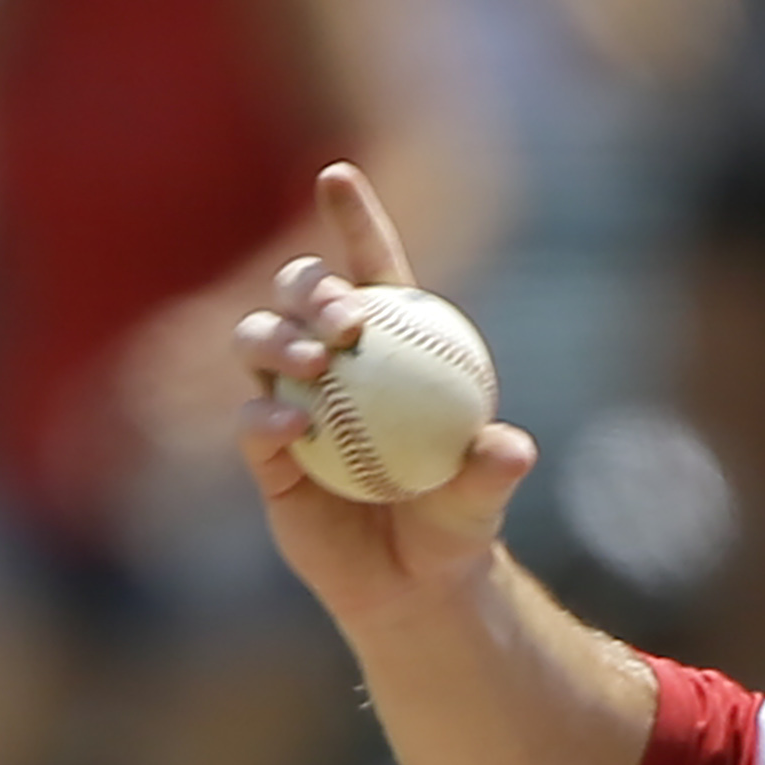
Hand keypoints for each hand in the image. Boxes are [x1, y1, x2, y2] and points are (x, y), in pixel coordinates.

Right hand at [234, 164, 536, 637]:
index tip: (337, 176)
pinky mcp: (265, 456)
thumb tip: (510, 447)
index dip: (352, 222)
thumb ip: (491, 472)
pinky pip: (253, 423)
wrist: (413, 588)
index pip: (372, 274)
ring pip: (260, 344)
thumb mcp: (482, 500)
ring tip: (315, 362)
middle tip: (345, 320)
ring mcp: (289, 403)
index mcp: (390, 353)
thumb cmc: (455, 527)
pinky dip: (267, 417)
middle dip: (312, 289)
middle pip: (302, 298)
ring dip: (279, 340)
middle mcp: (331, 367)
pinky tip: (293, 422)